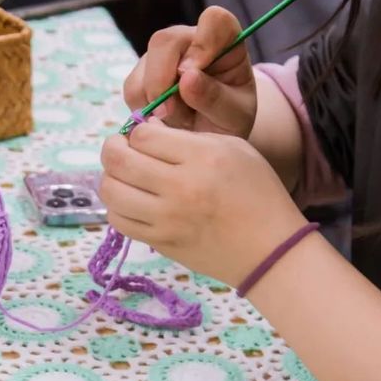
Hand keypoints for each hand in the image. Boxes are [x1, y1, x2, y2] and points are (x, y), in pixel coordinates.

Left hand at [100, 122, 305, 286]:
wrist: (270, 250)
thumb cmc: (256, 192)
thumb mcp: (233, 148)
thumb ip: (188, 137)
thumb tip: (144, 131)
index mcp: (202, 157)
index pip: (143, 135)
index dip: (138, 131)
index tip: (146, 135)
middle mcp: (180, 188)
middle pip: (118, 159)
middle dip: (112, 147)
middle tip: (120, 148)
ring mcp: (167, 219)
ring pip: (111, 190)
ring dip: (110, 177)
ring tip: (124, 175)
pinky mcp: (160, 242)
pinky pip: (119, 220)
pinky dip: (117, 206)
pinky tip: (131, 200)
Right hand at [124, 6, 256, 138]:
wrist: (209, 138)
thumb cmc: (227, 120)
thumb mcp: (233, 116)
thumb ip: (215, 97)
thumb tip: (186, 78)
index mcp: (224, 42)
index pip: (215, 20)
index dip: (204, 42)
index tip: (193, 75)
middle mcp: (191, 41)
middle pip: (165, 41)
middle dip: (162, 80)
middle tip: (170, 111)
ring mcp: (164, 55)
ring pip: (144, 65)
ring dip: (154, 99)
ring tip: (177, 119)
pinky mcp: (143, 73)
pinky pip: (133, 87)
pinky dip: (143, 109)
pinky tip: (163, 119)